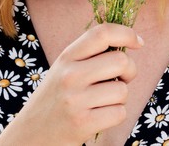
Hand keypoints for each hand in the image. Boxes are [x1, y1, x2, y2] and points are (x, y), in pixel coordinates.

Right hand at [0, 23, 142, 144]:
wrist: (30, 134)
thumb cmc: (56, 98)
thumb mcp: (64, 69)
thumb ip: (89, 54)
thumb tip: (129, 41)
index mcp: (66, 57)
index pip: (101, 33)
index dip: (126, 33)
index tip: (138, 42)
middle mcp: (70, 75)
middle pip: (121, 61)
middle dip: (130, 71)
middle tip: (121, 78)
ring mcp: (75, 100)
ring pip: (122, 90)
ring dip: (120, 98)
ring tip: (102, 101)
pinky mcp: (83, 124)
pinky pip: (119, 113)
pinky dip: (115, 115)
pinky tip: (99, 116)